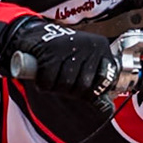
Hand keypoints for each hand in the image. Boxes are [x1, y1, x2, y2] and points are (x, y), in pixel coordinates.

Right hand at [0, 18, 119, 108]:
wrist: (35, 34)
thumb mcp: (83, 61)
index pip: (104, 81)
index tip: (79, 88)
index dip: (89, 91)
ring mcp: (71, 45)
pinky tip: (42, 76)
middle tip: (61, 82)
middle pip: (83, 86)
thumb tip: (107, 108)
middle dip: (69, 90)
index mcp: (101, 48)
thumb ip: (94, 81)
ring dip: (55, 87)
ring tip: (52, 78)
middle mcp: (89, 45)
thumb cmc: (61, 53)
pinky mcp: (51, 49)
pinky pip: (49, 79)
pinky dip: (43, 83)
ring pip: (66, 84)